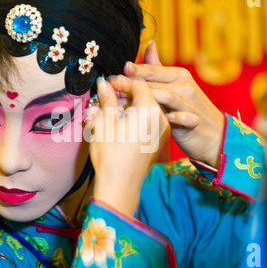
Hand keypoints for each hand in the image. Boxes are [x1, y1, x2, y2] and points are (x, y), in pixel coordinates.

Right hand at [88, 76, 168, 215]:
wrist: (121, 186)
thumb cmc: (111, 157)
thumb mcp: (104, 124)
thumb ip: (107, 100)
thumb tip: (104, 84)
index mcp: (149, 111)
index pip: (139, 84)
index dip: (122, 80)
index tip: (108, 83)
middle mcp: (161, 118)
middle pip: (146, 93)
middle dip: (126, 90)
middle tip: (108, 92)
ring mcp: (162, 129)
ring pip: (148, 106)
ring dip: (131, 102)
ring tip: (112, 106)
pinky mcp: (159, 139)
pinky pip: (150, 118)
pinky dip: (137, 113)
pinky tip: (121, 117)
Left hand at [124, 41, 224, 167]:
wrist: (214, 134)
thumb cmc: (189, 108)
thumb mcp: (175, 85)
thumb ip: (159, 67)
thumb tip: (149, 44)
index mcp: (178, 75)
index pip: (151, 71)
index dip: (131, 72)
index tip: (111, 76)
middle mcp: (185, 86)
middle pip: (155, 82)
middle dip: (132, 84)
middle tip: (112, 86)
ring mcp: (191, 103)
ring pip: (167, 96)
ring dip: (147, 98)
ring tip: (127, 102)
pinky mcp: (194, 121)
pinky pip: (185, 117)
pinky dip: (176, 116)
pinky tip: (164, 117)